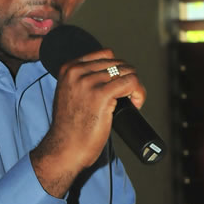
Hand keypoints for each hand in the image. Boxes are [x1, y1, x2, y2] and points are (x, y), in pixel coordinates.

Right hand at [31, 48, 145, 196]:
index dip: (118, 70)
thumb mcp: (70, 94)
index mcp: (69, 68)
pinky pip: (131, 82)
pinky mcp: (101, 95)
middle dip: (127, 79)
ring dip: (135, 87)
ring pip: (127, 71)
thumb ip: (82, 81)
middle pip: (118, 63)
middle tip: (127, 98)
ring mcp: (89, 82)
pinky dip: (139, 93)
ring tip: (132, 102)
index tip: (119, 87)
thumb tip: (110, 75)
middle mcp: (77, 72)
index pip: (105, 55)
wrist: (65, 149)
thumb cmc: (70, 128)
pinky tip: (136, 104)